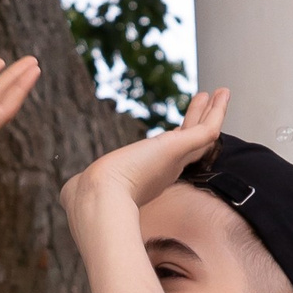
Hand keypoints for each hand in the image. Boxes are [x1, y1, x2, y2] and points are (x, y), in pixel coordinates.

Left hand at [60, 88, 229, 225]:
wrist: (98, 199)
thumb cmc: (87, 198)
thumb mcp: (84, 190)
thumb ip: (82, 187)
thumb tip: (69, 192)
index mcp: (144, 178)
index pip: (166, 160)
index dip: (175, 145)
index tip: (180, 132)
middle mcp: (164, 170)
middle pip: (188, 144)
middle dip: (197, 124)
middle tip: (207, 106)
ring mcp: (175, 159)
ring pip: (201, 134)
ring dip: (211, 112)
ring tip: (221, 93)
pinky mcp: (179, 146)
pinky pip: (207, 128)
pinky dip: (218, 111)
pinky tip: (223, 93)